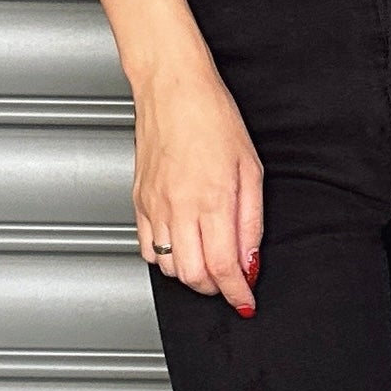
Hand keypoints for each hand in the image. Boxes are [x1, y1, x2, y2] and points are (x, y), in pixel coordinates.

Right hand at [133, 56, 262, 315]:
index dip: (237, 293)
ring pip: (168, 267)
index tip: (245, 302)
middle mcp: (178, 206)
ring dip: (191, 275)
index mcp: (211, 199)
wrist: (172, 88)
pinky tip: (183, 246)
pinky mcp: (139, 200)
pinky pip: (147, 249)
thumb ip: (251, 221)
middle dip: (215, 287)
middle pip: (192, 276)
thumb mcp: (249, 167)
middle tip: (231, 280)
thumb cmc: (212, 116)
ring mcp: (154, 205)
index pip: (223, 267)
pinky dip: (166, 259)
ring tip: (208, 261)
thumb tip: (250, 260)